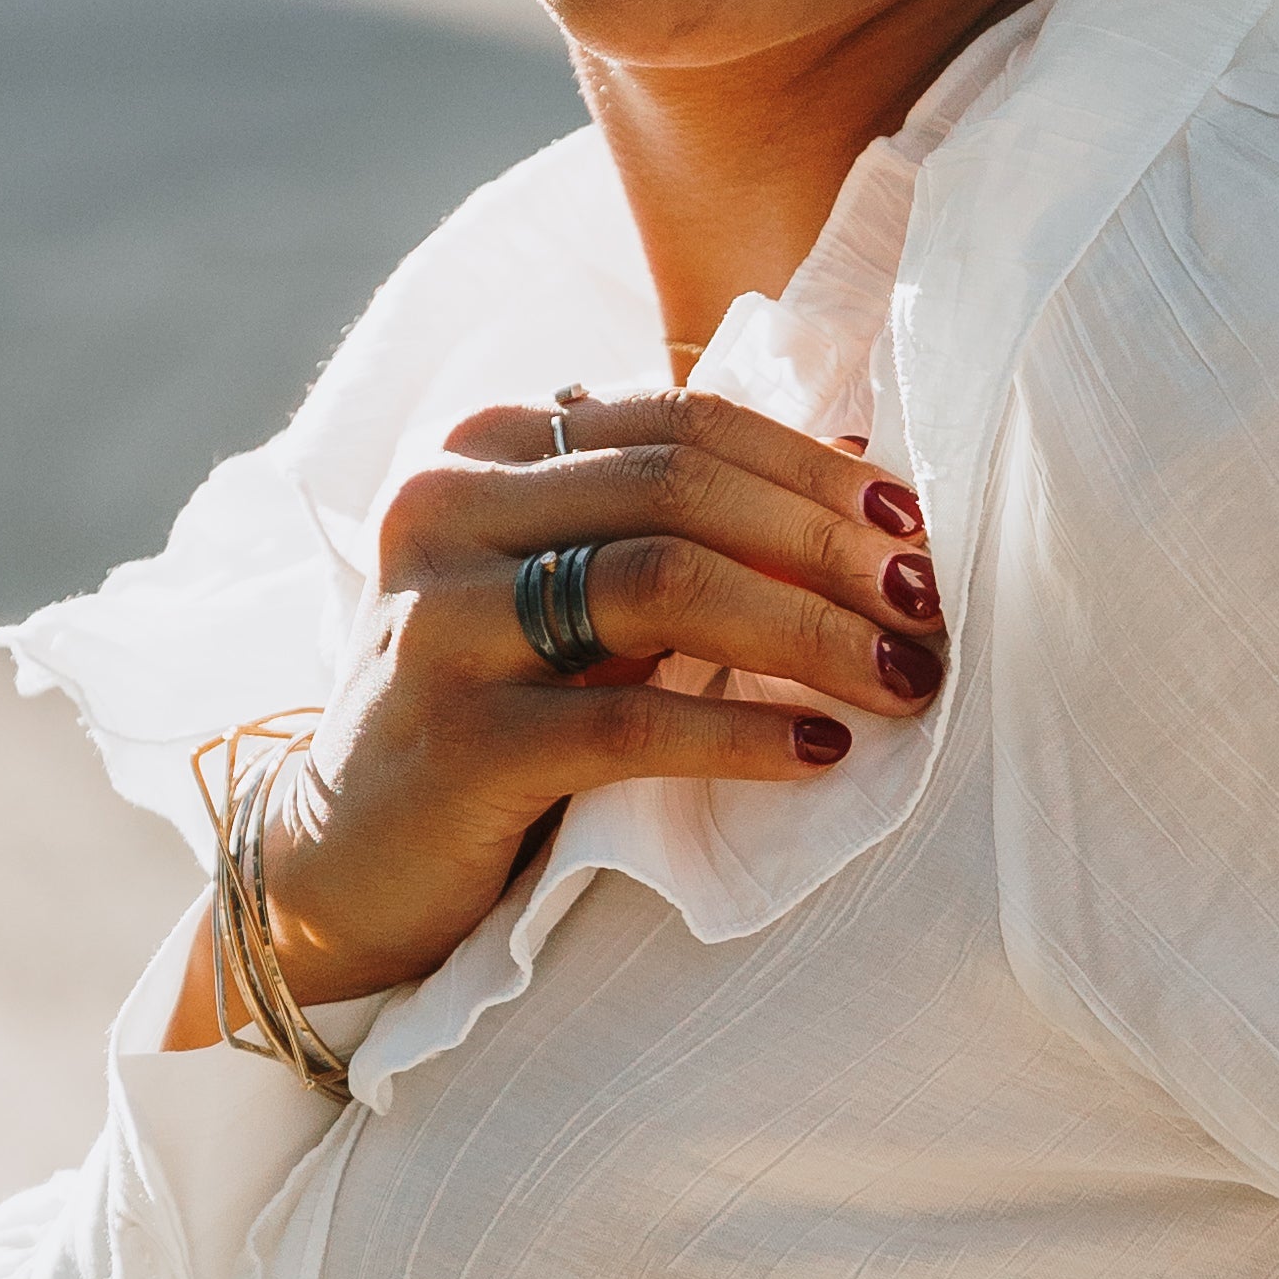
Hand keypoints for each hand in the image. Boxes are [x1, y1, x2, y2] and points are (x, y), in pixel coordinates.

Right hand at [176, 387, 948, 1020]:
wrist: (348, 859)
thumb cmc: (499, 708)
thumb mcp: (572, 590)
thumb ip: (674, 521)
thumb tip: (866, 469)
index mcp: (486, 446)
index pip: (685, 419)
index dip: (814, 471)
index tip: (917, 528)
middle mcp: (447, 507)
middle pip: (683, 489)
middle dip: (829, 547)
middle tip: (930, 608)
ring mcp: (438, 622)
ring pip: (662, 584)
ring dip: (808, 629)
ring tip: (900, 678)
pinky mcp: (454, 741)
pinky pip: (628, 720)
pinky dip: (743, 730)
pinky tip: (822, 750)